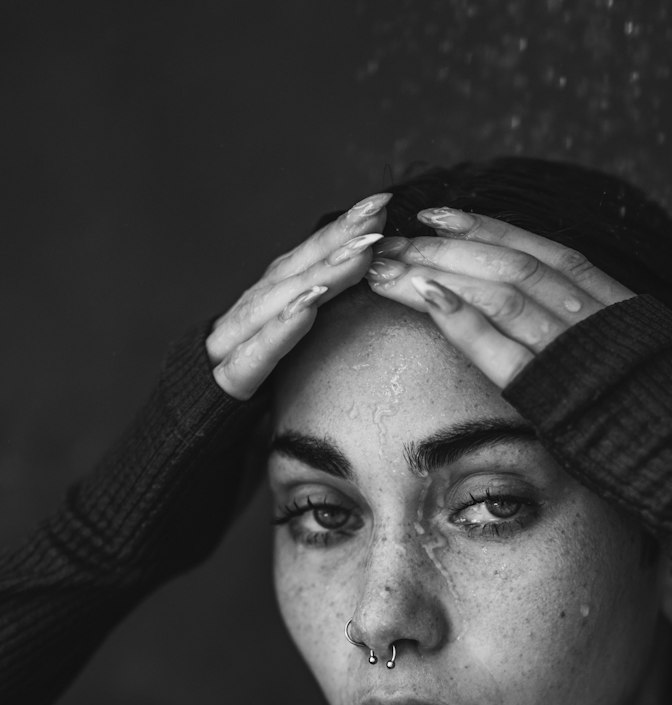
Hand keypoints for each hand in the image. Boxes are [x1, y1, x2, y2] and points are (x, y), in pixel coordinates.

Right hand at [206, 192, 392, 398]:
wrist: (184, 426)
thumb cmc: (246, 386)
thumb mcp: (283, 347)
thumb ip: (308, 316)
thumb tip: (360, 287)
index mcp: (266, 303)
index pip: (307, 260)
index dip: (341, 230)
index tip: (380, 203)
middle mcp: (250, 311)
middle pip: (295, 268)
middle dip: (337, 237)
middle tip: (376, 209)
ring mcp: (235, 342)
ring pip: (279, 301)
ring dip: (321, 274)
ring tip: (359, 254)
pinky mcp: (227, 381)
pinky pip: (256, 353)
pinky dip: (282, 327)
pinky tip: (308, 308)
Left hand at [364, 208, 633, 387]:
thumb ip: (656, 370)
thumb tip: (662, 374)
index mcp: (632, 314)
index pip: (554, 257)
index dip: (496, 232)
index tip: (449, 217)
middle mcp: (603, 321)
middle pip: (516, 266)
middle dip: (450, 246)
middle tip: (398, 234)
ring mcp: (582, 354)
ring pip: (501, 293)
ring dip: (439, 272)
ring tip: (388, 262)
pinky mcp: (562, 398)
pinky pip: (502, 349)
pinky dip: (461, 319)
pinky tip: (421, 295)